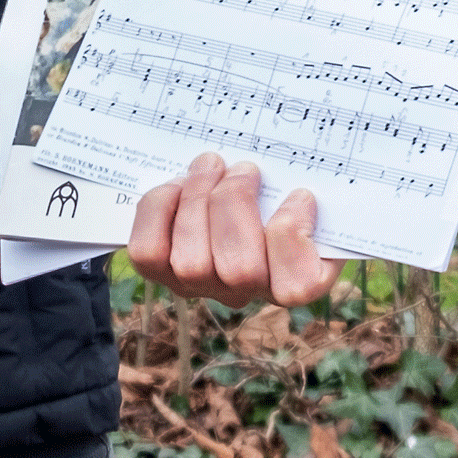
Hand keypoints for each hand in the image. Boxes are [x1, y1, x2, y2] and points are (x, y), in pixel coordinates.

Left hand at [128, 153, 340, 306]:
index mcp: (295, 279)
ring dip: (198, 200)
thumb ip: (308, 191)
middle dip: (236, 204)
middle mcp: (246, 292)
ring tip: (209, 165)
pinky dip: (158, 211)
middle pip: (239, 270)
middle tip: (243, 167)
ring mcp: (199, 285)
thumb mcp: (300, 189)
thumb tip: (302, 176)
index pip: (296, 287)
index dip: (293, 236)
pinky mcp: (160, 271)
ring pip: (191, 262)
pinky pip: (149, 251)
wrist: (226, 190)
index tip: (300, 194)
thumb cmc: (276, 188)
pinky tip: (176, 185)